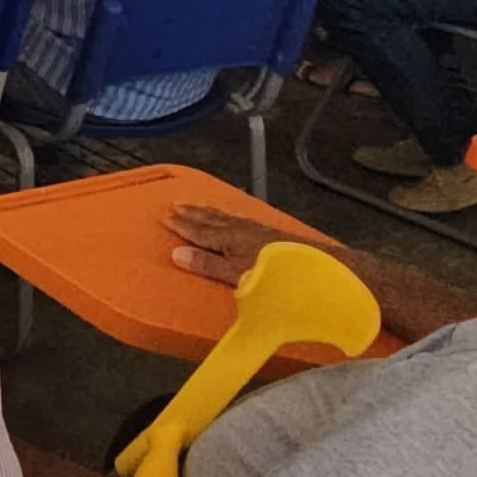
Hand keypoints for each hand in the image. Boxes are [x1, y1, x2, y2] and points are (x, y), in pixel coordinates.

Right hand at [165, 203, 299, 289]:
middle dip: (192, 212)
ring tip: (196, 205)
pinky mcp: (267, 232)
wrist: (311, 264)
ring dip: (208, 211)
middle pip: (210, 218)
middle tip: (176, 203)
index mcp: (228, 238)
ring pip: (224, 216)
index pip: (198, 230)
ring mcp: (254, 229)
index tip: (165, 215)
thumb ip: (207, 264)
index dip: (181, 224)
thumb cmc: (271, 272)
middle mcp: (239, 229)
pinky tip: (231, 218)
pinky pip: (237, 218)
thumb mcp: (234, 273)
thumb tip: (176, 254)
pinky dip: (226, 215)